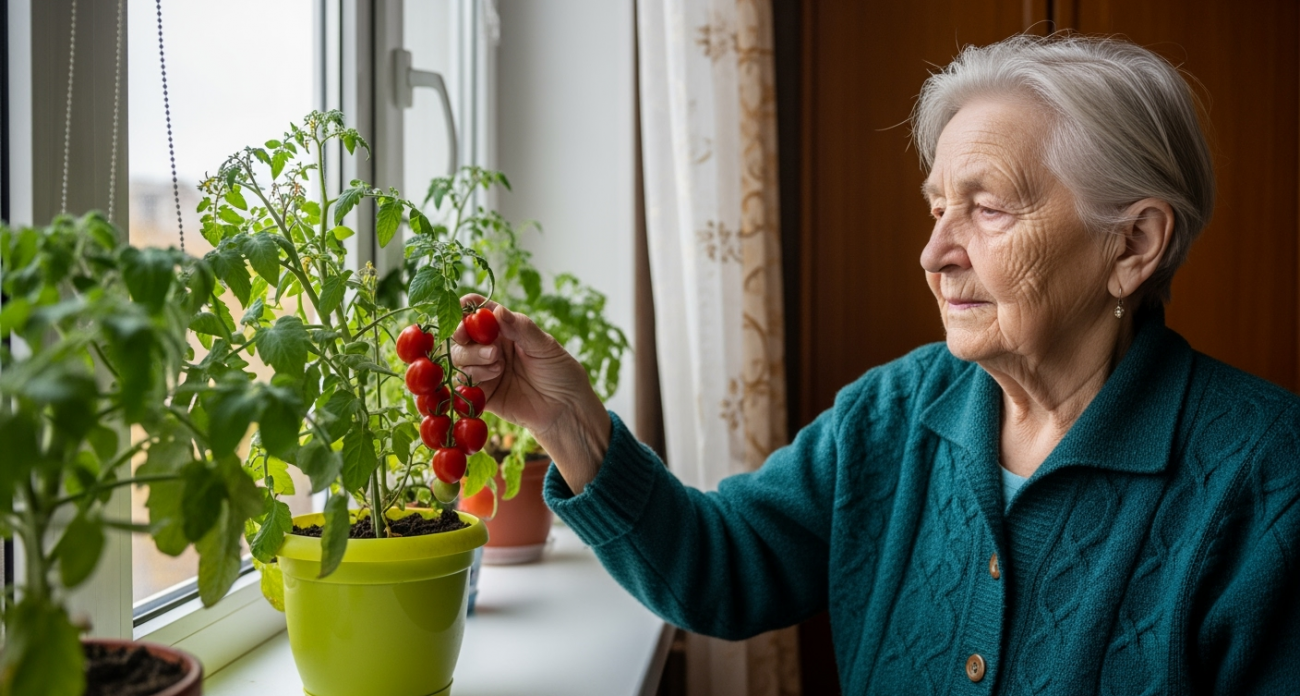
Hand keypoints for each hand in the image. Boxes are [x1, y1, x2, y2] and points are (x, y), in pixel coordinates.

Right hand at [451, 294, 609, 491]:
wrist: (566, 409)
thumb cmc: (560, 372)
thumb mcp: (545, 346)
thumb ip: (521, 328)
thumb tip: (497, 310)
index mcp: (505, 330)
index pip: (478, 313)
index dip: (468, 308)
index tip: (465, 306)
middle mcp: (490, 348)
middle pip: (461, 335)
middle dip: (466, 336)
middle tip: (492, 349)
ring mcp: (484, 371)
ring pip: (459, 358)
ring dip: (474, 358)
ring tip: (500, 366)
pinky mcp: (482, 394)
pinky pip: (462, 385)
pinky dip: (470, 380)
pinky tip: (492, 379)